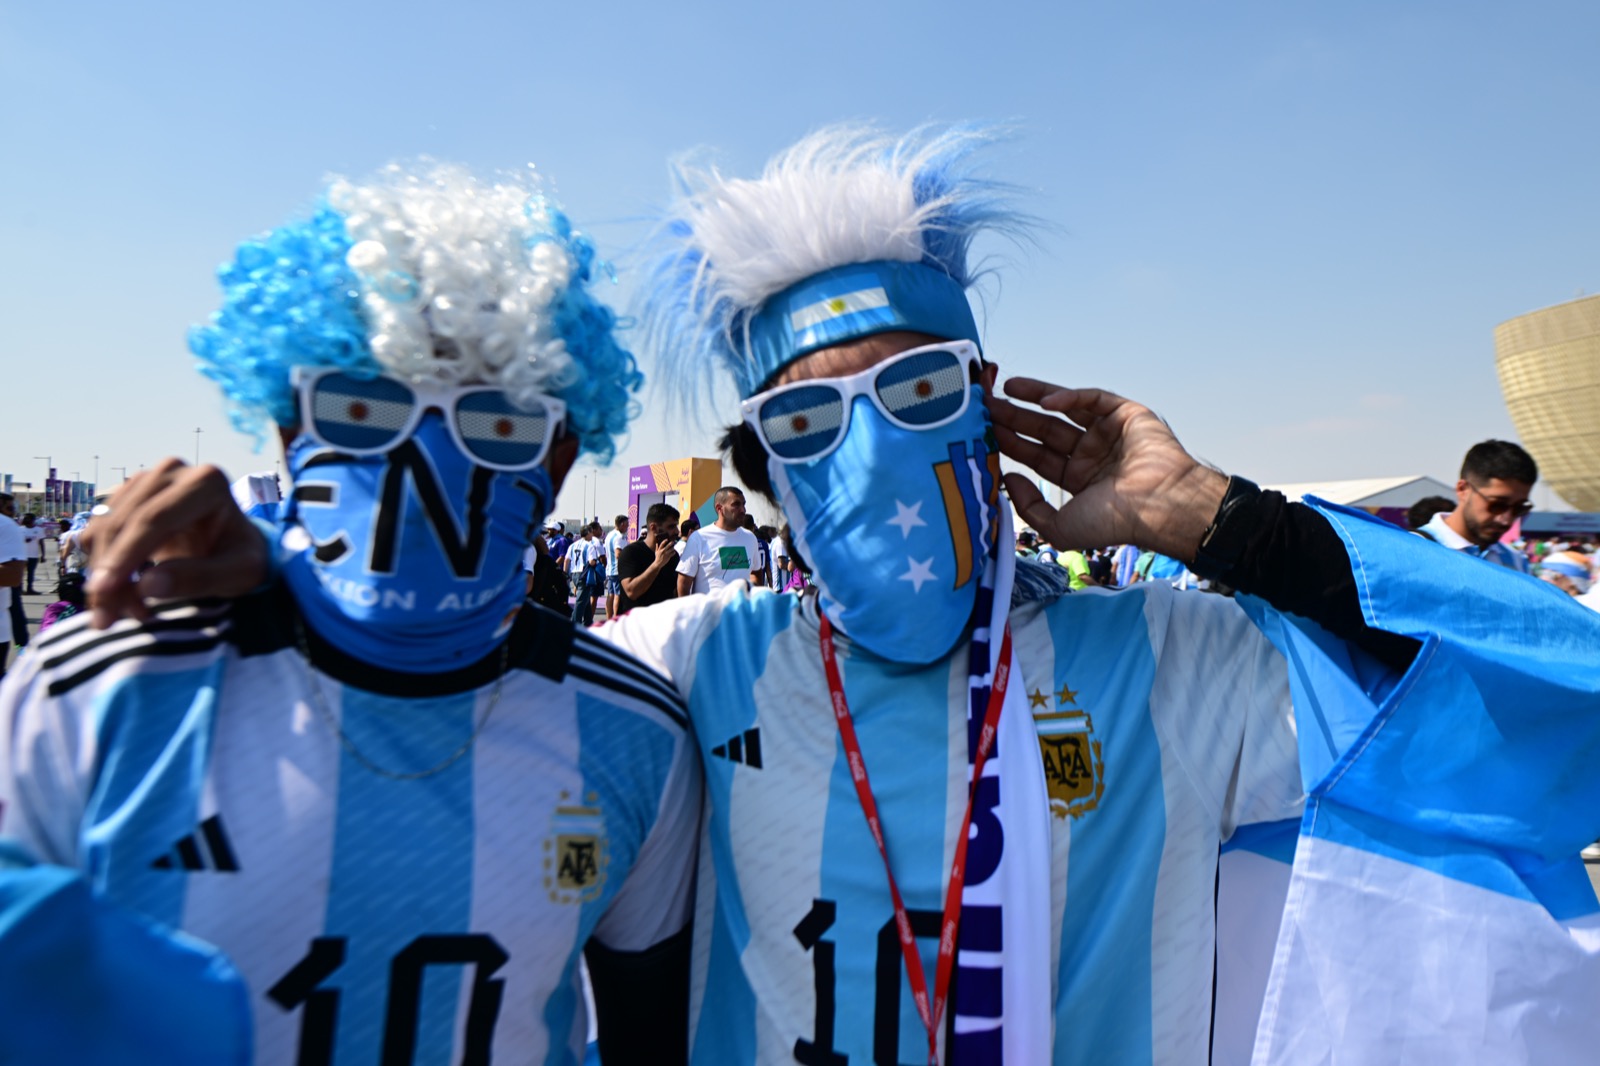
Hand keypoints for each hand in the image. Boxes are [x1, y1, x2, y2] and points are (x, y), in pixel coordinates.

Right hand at [81, 459, 270, 628]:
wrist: (233, 545)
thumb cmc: (242, 558)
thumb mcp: (237, 573)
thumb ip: (199, 578)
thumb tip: (148, 586)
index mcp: (206, 483)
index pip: (154, 520)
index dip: (125, 557)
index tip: (103, 592)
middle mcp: (172, 472)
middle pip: (124, 524)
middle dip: (109, 576)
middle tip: (106, 620)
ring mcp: (145, 480)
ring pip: (104, 529)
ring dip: (104, 575)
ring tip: (124, 613)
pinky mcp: (126, 495)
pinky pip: (98, 531)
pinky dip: (101, 565)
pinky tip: (122, 592)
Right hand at [653, 539, 676, 569]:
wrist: (658, 563)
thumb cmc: (657, 557)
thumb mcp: (656, 552)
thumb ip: (657, 547)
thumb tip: (657, 543)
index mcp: (659, 549)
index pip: (662, 544)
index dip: (665, 541)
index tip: (667, 539)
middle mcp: (663, 551)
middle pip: (668, 546)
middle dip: (671, 543)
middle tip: (673, 542)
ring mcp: (666, 554)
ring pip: (671, 549)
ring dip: (673, 548)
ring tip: (673, 548)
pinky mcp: (668, 557)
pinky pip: (672, 553)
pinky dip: (674, 552)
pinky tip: (674, 552)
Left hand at [987, 378, 1226, 558]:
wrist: (1160, 505)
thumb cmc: (1115, 522)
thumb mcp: (1060, 527)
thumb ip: (1029, 507)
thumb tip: (1008, 479)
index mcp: (1079, 481)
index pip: (1037, 458)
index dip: (1011, 444)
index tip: (984, 433)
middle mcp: (1092, 455)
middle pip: (1045, 431)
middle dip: (1015, 418)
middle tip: (986, 407)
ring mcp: (1108, 433)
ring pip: (1065, 410)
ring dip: (1035, 398)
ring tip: (1005, 390)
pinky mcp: (1125, 414)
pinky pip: (1092, 399)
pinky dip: (1069, 397)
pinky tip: (1045, 401)